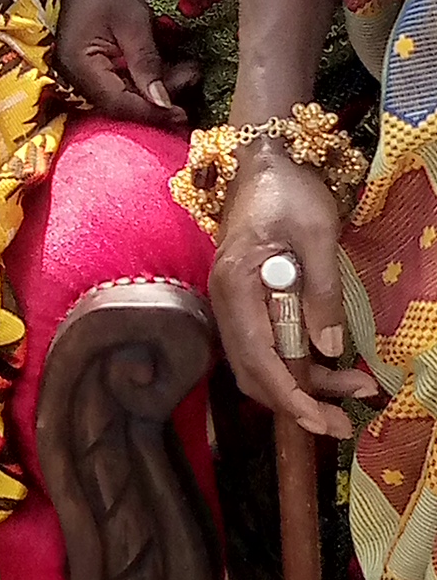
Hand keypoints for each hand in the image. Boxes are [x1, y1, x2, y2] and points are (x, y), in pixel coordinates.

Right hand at [54, 0, 199, 127]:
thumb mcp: (134, 25)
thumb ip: (147, 64)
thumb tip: (163, 103)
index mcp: (80, 66)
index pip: (117, 103)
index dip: (150, 112)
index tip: (182, 114)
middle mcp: (77, 76)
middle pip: (121, 102)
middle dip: (160, 96)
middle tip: (192, 78)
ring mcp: (85, 73)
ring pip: (126, 94)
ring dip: (158, 86)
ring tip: (190, 70)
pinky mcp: (96, 67)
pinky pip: (123, 82)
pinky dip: (148, 77)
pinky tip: (173, 68)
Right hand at [209, 140, 378, 438]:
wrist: (263, 157)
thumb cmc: (289, 190)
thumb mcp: (317, 234)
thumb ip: (321, 290)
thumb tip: (329, 347)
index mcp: (236, 286)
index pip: (258, 359)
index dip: (289, 398)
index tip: (322, 422)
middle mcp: (226, 302)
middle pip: (255, 372)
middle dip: (299, 402)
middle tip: (344, 420)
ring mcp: (233, 302)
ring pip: (260, 363)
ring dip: (303, 384)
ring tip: (354, 389)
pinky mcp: (245, 299)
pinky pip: (265, 345)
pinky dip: (295, 363)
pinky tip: (329, 363)